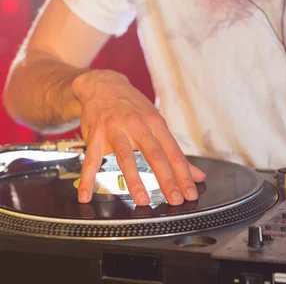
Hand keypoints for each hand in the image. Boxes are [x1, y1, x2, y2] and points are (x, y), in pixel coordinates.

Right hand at [72, 70, 204, 205]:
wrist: (102, 86)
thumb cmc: (134, 108)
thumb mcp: (157, 123)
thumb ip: (175, 152)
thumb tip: (198, 175)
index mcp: (156, 124)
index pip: (174, 153)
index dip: (184, 175)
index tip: (191, 193)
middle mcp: (138, 126)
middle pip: (155, 155)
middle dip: (167, 179)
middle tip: (175, 200)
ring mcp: (115, 130)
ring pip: (126, 157)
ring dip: (135, 180)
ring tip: (143, 201)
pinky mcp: (95, 135)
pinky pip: (90, 160)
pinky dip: (88, 179)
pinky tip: (86, 195)